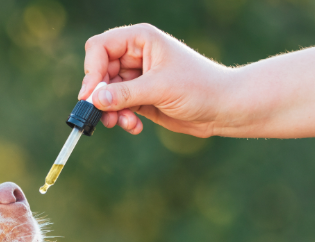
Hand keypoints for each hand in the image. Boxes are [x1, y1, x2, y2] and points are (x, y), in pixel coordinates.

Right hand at [78, 23, 230, 136]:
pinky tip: (135, 127)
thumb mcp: (159, 88)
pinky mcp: (141, 98)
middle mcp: (136, 55)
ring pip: (107, 93)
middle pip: (99, 72)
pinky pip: (119, 107)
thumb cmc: (199, 87)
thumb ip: (125, 94)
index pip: (100, 47)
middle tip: (103, 116)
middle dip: (100, 96)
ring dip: (111, 111)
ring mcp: (137, 77)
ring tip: (123, 123)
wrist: (223, 108)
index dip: (92, 70)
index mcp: (141, 40)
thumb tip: (94, 100)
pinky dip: (122, 118)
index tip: (91, 95)